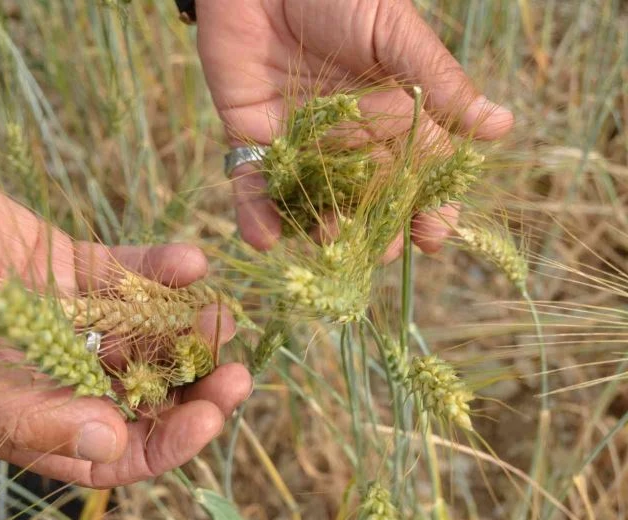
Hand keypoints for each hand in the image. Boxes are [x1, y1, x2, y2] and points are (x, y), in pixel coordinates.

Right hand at [0, 127, 250, 486]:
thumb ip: (38, 419)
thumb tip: (113, 448)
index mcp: (39, 419)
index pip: (120, 449)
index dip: (171, 440)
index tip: (211, 415)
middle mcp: (64, 374)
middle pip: (147, 392)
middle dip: (196, 384)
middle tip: (238, 369)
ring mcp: (73, 320)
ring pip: (148, 331)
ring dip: (189, 326)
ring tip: (223, 316)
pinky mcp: (73, 267)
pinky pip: (128, 272)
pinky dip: (161, 268)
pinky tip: (191, 262)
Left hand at [197, 0, 513, 250]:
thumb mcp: (396, 34)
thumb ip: (437, 82)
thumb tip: (501, 126)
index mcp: (389, 116)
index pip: (415, 174)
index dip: (427, 207)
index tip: (434, 237)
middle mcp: (346, 138)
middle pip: (365, 199)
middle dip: (373, 231)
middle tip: (378, 254)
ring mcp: (298, 143)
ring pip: (311, 200)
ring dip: (319, 231)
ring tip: (330, 249)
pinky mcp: (251, 138)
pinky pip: (253, 184)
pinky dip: (257, 213)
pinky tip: (267, 239)